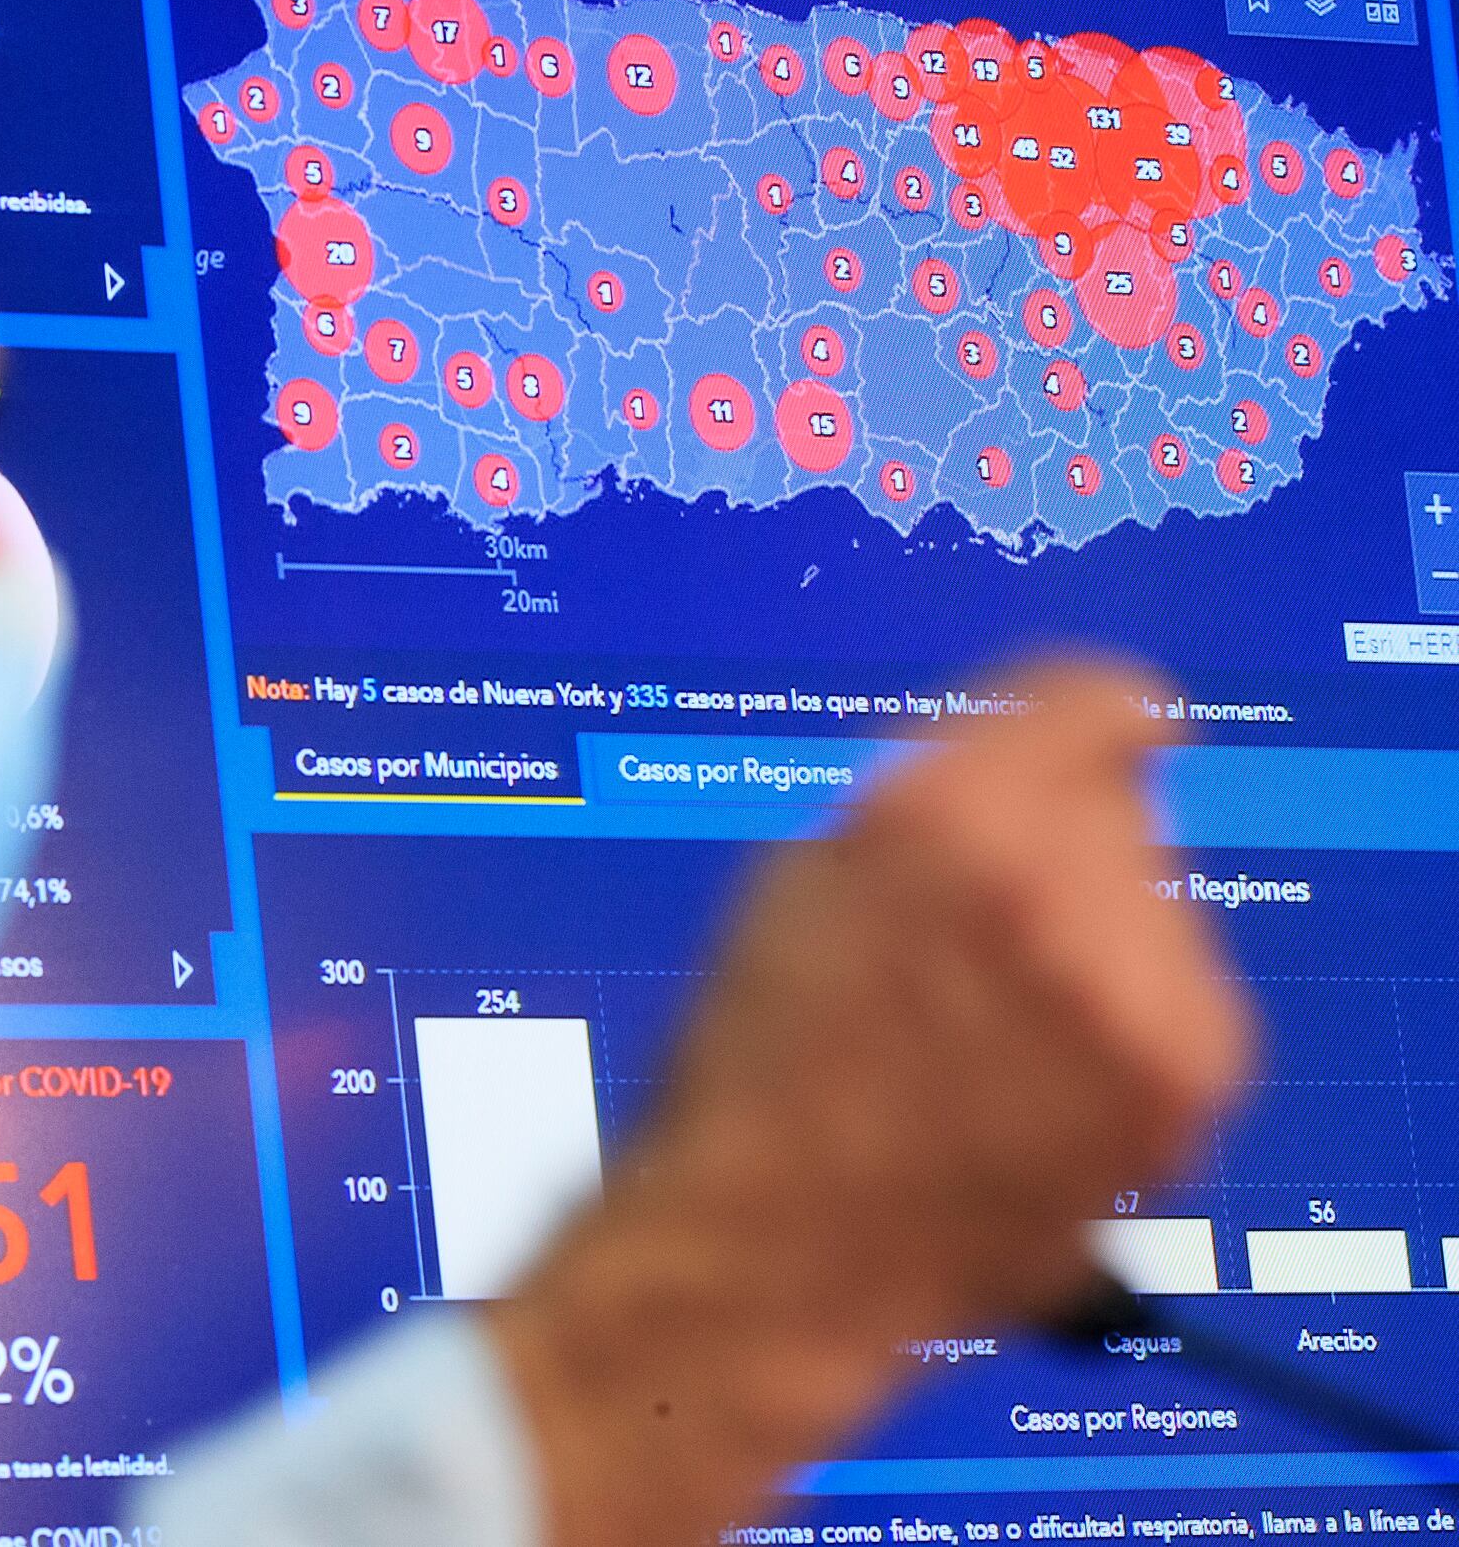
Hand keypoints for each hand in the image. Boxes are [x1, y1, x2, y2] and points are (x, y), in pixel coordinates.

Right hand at [487, 662, 1254, 1546]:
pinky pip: (1184, 1008)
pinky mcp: (1188, 1079)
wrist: (777, 1247)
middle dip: (1062, 853)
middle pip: (1123, 806)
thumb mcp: (800, 875)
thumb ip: (925, 800)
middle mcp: (1060, 878)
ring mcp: (1138, 986)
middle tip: (981, 943)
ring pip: (1161, 909)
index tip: (1076, 750)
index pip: (1093, 698)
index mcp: (946, 807)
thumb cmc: (756, 1065)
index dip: (1074, 725)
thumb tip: (1029, 761)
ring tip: (998, 1033)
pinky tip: (1036, 1088)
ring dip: (1102, 946)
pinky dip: (1129, 1035)